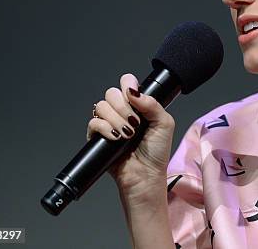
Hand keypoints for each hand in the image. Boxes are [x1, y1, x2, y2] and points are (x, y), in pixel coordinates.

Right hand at [86, 73, 175, 201]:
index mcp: (138, 105)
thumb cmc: (157, 152)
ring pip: (101, 106)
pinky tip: (116, 138)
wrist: (145, 175)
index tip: (134, 97)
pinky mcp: (98, 136)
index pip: (126, 83)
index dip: (128, 86)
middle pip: (111, 92)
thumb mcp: (164, 123)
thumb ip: (152, 104)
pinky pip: (93, 122)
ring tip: (127, 135)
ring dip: (116, 120)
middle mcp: (122, 111)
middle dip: (123, 107)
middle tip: (134, 122)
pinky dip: (105, 128)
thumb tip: (134, 91)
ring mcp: (109, 123)